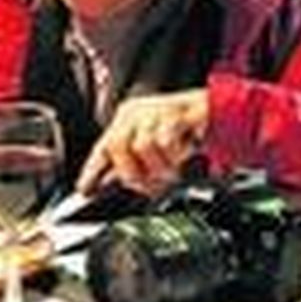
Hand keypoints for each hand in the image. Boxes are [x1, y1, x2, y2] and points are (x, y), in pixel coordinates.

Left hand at [77, 89, 208, 196]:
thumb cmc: (185, 133)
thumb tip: (109, 186)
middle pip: (117, 146)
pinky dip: (174, 155)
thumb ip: (132, 167)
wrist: (217, 113)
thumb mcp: (154, 153)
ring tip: (172, 170)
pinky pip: (165, 141)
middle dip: (133, 173)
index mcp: (125, 121)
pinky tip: (182, 156)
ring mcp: (154, 110)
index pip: (102, 148)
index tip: (84, 190)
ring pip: (142, 147)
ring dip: (160, 167)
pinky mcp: (174, 112)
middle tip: (152, 185)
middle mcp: (135, 113)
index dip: (91, 171)